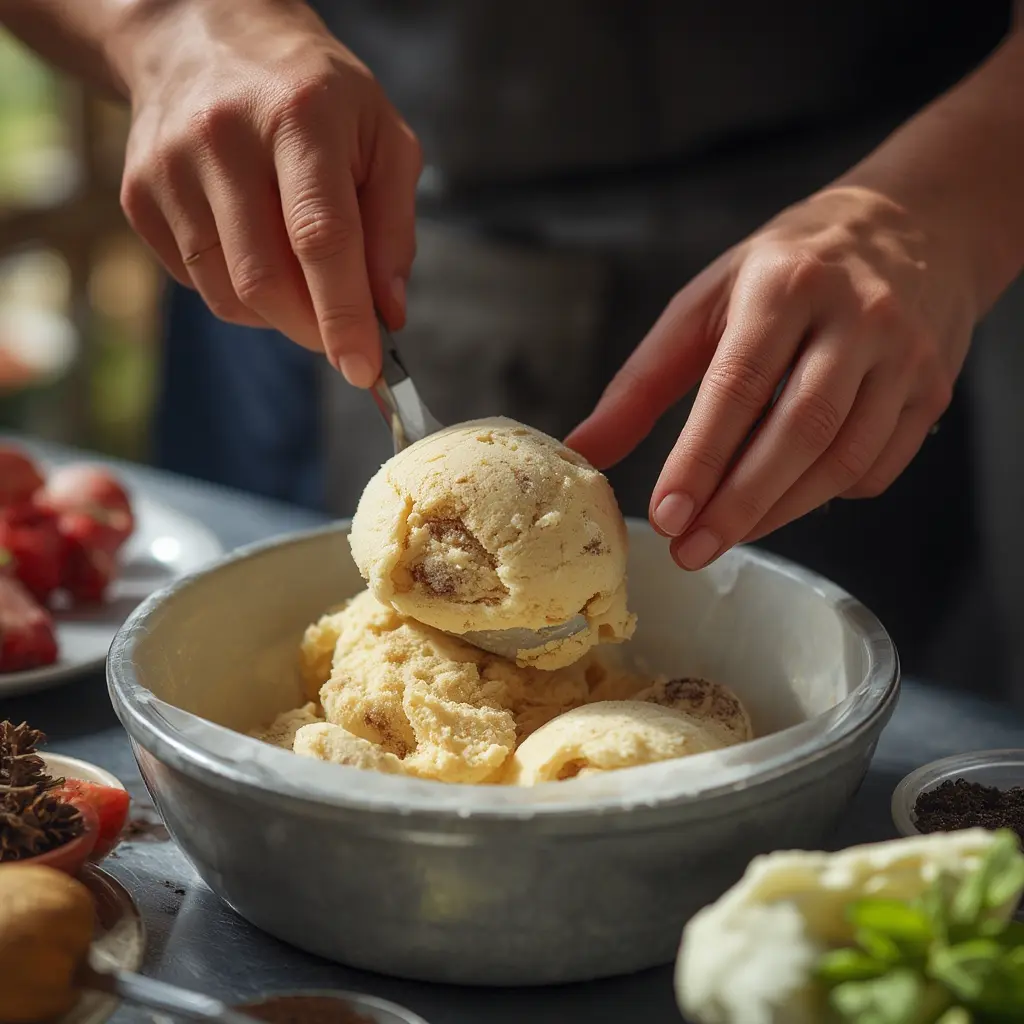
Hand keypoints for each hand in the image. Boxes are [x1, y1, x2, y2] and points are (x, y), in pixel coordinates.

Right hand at [110, 0, 421, 385]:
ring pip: (228, 293)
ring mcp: (169, 168)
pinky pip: (198, 282)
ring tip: (302, 279)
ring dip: (277, 314)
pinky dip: (239, 291)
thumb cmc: (312, 92)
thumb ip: (393, 225)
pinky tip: (255, 247)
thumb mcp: (380, 135)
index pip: (321, 238)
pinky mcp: (137, 195)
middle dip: (313, 329)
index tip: (365, 369)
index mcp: (299, 116)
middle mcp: (222, 138)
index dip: (344, 315)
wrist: (202, 34)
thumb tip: (387, 312)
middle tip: (341, 335)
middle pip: (266, 279)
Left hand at [567, 186, 976, 568]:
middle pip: (799, 431)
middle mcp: (856, 316)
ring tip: (725, 536)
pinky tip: (787, 498)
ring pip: (843, 458)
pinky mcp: (933, 388)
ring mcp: (904, 355)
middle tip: (690, 551)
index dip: (701, 457)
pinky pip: (877, 466)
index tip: (666, 515)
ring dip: (779, 512)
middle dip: (739, 504)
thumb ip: (642, 382)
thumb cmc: (786, 270)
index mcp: (785, 285)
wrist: (913, 226)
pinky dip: (826, 496)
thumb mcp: (705, 304)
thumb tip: (584, 450)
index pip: (739, 385)